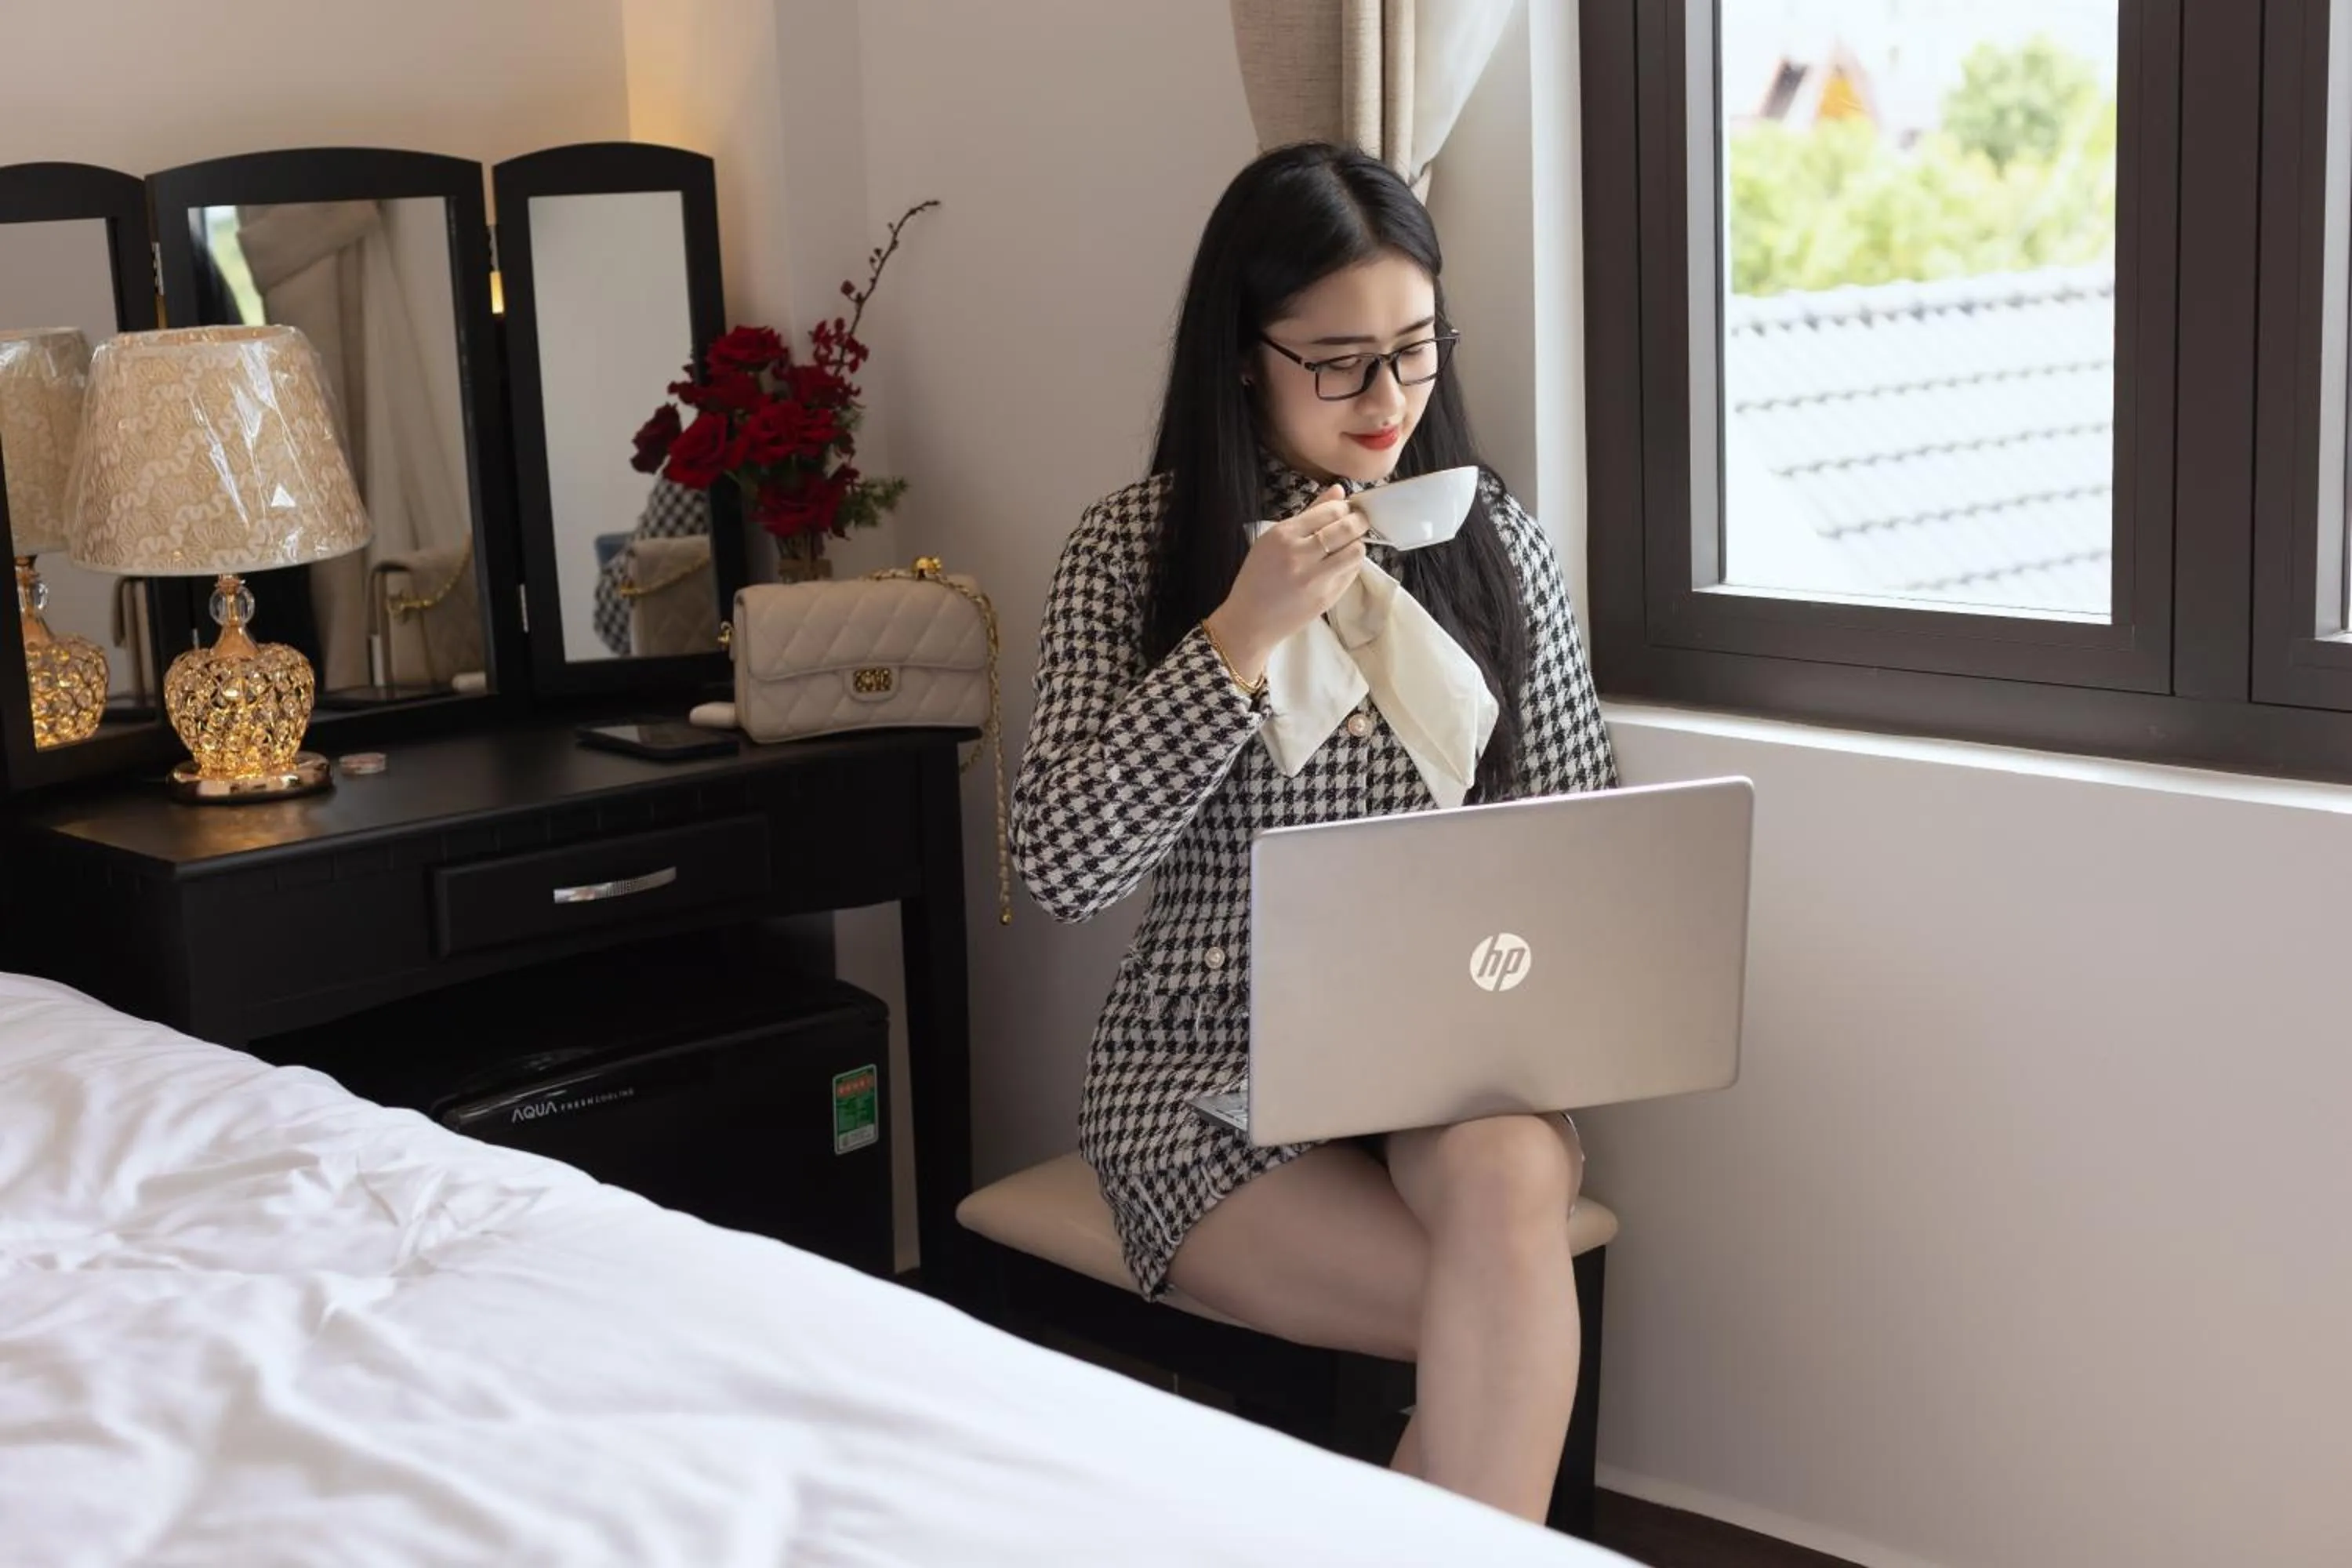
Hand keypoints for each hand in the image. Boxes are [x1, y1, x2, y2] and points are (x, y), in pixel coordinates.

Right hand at [1202, 485, 1367, 682]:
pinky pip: (1351, 573)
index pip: (1330, 511)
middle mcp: (1300, 555)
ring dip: (1357, 545)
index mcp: (1283, 535)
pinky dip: (1351, 565)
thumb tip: (1339, 491)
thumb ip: (1309, 513)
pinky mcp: (1326, 598)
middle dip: (1359, 522)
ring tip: (1348, 545)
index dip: (1345, 508)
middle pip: (1347, 528)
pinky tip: (1339, 565)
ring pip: (1355, 551)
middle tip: (1359, 522)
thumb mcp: (1273, 539)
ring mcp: (1315, 579)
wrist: (1249, 621)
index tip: (1347, 510)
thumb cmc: (1257, 578)